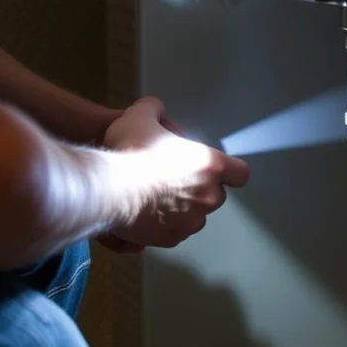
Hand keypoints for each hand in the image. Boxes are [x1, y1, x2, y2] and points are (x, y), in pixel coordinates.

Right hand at [101, 96, 248, 248]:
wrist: (105, 189)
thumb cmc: (128, 151)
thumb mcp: (139, 117)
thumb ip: (153, 110)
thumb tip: (155, 108)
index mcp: (209, 166)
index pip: (240, 173)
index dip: (230, 172)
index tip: (216, 171)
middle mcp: (208, 196)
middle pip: (217, 195)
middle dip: (202, 190)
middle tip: (177, 181)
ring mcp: (192, 221)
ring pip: (197, 216)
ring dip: (185, 209)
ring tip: (158, 198)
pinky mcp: (173, 239)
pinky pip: (176, 232)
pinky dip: (167, 226)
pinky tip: (147, 214)